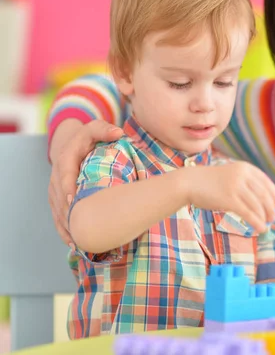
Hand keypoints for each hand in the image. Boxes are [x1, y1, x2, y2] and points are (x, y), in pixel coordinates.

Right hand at [48, 120, 122, 244]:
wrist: (71, 144)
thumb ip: (105, 129)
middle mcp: (57, 177)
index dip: (68, 187)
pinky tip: (74, 244)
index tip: (74, 199)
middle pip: (60, 198)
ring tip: (80, 243)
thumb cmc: (88, 138)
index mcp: (65, 160)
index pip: (65, 175)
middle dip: (69, 214)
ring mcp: (55, 191)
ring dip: (67, 227)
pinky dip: (65, 230)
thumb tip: (119, 133)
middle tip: (82, 229)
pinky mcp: (57, 200)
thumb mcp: (95, 129)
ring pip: (58, 212)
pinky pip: (58, 217)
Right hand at [187, 162, 274, 232]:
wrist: (190, 182)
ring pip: (257, 205)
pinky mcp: (229, 199)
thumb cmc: (211, 183)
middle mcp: (243, 175)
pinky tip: (261, 228)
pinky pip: (248, 213)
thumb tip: (265, 205)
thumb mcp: (232, 176)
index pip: (267, 182)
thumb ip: (247, 186)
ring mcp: (236, 186)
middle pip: (264, 194)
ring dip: (265, 217)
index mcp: (245, 168)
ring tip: (267, 225)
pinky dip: (257, 222)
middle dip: (271, 208)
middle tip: (274, 218)